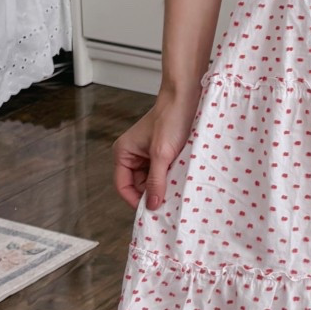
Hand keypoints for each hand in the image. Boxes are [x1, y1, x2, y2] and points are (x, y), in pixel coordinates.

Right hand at [113, 82, 202, 210]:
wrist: (187, 98)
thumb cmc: (170, 118)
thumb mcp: (162, 154)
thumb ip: (156, 181)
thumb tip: (152, 205)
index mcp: (123, 153)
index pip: (123, 187)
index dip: (136, 200)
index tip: (152, 211)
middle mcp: (132, 155)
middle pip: (138, 186)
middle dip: (152, 193)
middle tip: (167, 202)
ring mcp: (147, 155)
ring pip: (151, 181)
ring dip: (162, 186)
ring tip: (175, 187)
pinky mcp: (161, 154)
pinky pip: (162, 173)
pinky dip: (169, 178)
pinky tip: (178, 179)